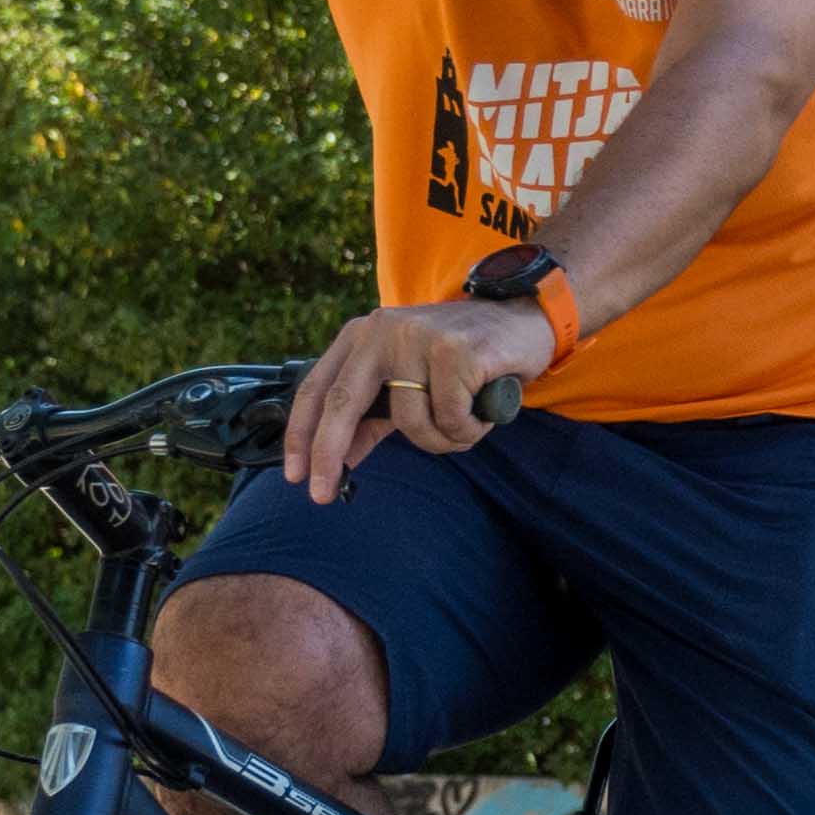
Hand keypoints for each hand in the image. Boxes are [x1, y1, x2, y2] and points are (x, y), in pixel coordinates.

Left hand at [286, 294, 555, 502]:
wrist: (521, 320)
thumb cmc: (460, 357)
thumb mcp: (406, 381)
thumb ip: (371, 415)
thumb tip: (337, 458)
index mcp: (362, 336)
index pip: (318, 386)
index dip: (300, 433)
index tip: (293, 474)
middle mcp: (383, 330)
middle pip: (343, 402)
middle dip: (327, 454)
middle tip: (320, 495)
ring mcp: (418, 337)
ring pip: (410, 423)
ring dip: (440, 441)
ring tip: (463, 422)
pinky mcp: (455, 350)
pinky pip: (451, 419)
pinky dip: (469, 428)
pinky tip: (482, 407)